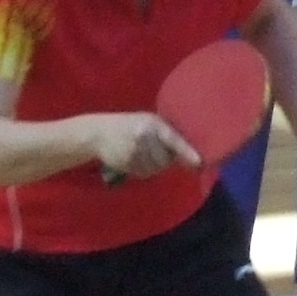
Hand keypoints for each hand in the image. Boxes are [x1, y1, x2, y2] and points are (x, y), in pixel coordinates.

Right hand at [85, 112, 201, 179]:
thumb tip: (191, 156)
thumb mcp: (148, 122)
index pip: (173, 139)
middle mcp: (143, 137)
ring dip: (152, 166)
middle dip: (163, 159)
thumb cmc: (130, 126)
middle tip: (151, 149)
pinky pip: (143, 173)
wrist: (98, 132)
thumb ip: (167, 134)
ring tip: (140, 152)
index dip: (186, 152)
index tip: (199, 162)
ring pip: (155, 169)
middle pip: (165, 160)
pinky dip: (142, 170)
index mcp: (153, 123)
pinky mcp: (126, 163)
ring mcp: (134, 151)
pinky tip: (132, 158)